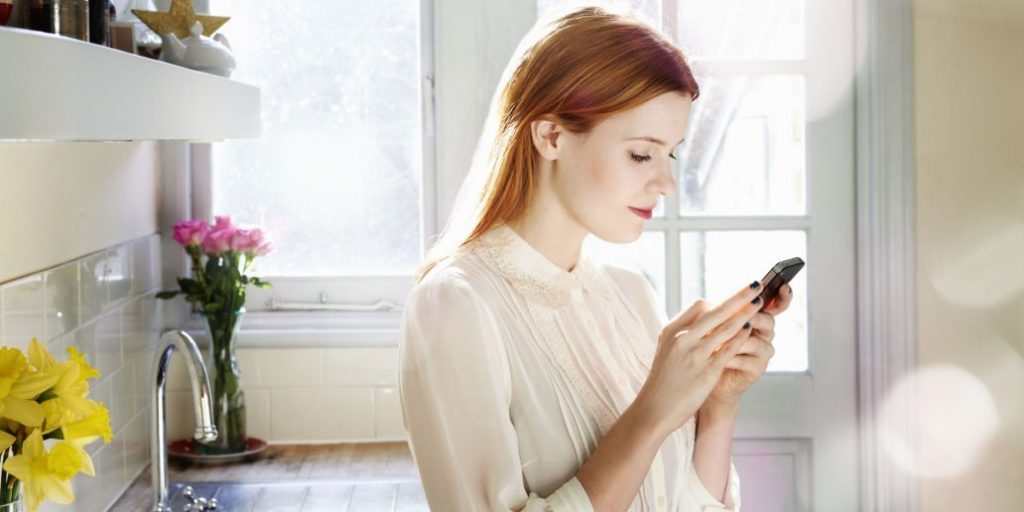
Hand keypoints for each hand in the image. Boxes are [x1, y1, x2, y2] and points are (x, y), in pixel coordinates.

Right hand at [637, 282, 763, 434]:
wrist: (654, 409)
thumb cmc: (663, 380)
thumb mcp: (667, 349)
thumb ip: (685, 333)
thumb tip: (705, 318)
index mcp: (672, 330)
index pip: (699, 306)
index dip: (719, 302)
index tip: (733, 300)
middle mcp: (683, 338)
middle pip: (717, 310)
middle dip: (739, 296)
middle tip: (755, 285)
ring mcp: (695, 354)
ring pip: (726, 327)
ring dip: (745, 313)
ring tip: (759, 303)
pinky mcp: (707, 371)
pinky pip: (729, 348)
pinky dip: (741, 336)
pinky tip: (750, 330)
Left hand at [707, 283, 794, 403]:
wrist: (704, 374)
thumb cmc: (709, 345)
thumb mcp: (713, 324)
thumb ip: (720, 311)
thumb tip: (713, 302)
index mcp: (756, 317)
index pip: (775, 304)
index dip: (783, 296)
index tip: (784, 286)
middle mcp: (763, 333)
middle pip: (768, 321)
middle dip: (755, 318)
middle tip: (743, 318)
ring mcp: (762, 352)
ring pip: (758, 342)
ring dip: (738, 340)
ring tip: (720, 342)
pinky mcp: (757, 369)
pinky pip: (749, 361)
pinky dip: (733, 358)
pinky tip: (721, 359)